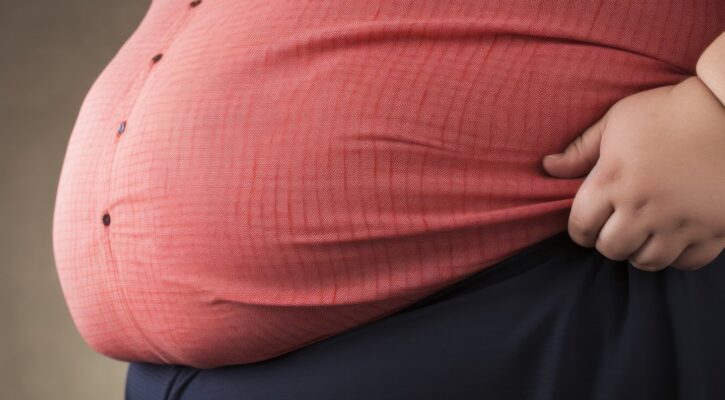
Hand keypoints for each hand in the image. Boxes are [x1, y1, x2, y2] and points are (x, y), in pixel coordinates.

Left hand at [542, 76, 724, 271]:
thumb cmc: (668, 111)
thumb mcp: (617, 121)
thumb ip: (580, 150)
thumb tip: (548, 167)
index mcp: (613, 181)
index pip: (581, 225)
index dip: (579, 229)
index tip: (586, 225)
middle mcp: (643, 207)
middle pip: (611, 248)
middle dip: (607, 240)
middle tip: (614, 229)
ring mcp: (680, 222)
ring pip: (647, 260)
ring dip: (638, 251)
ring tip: (641, 234)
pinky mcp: (714, 229)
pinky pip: (686, 262)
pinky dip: (676, 257)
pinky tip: (673, 239)